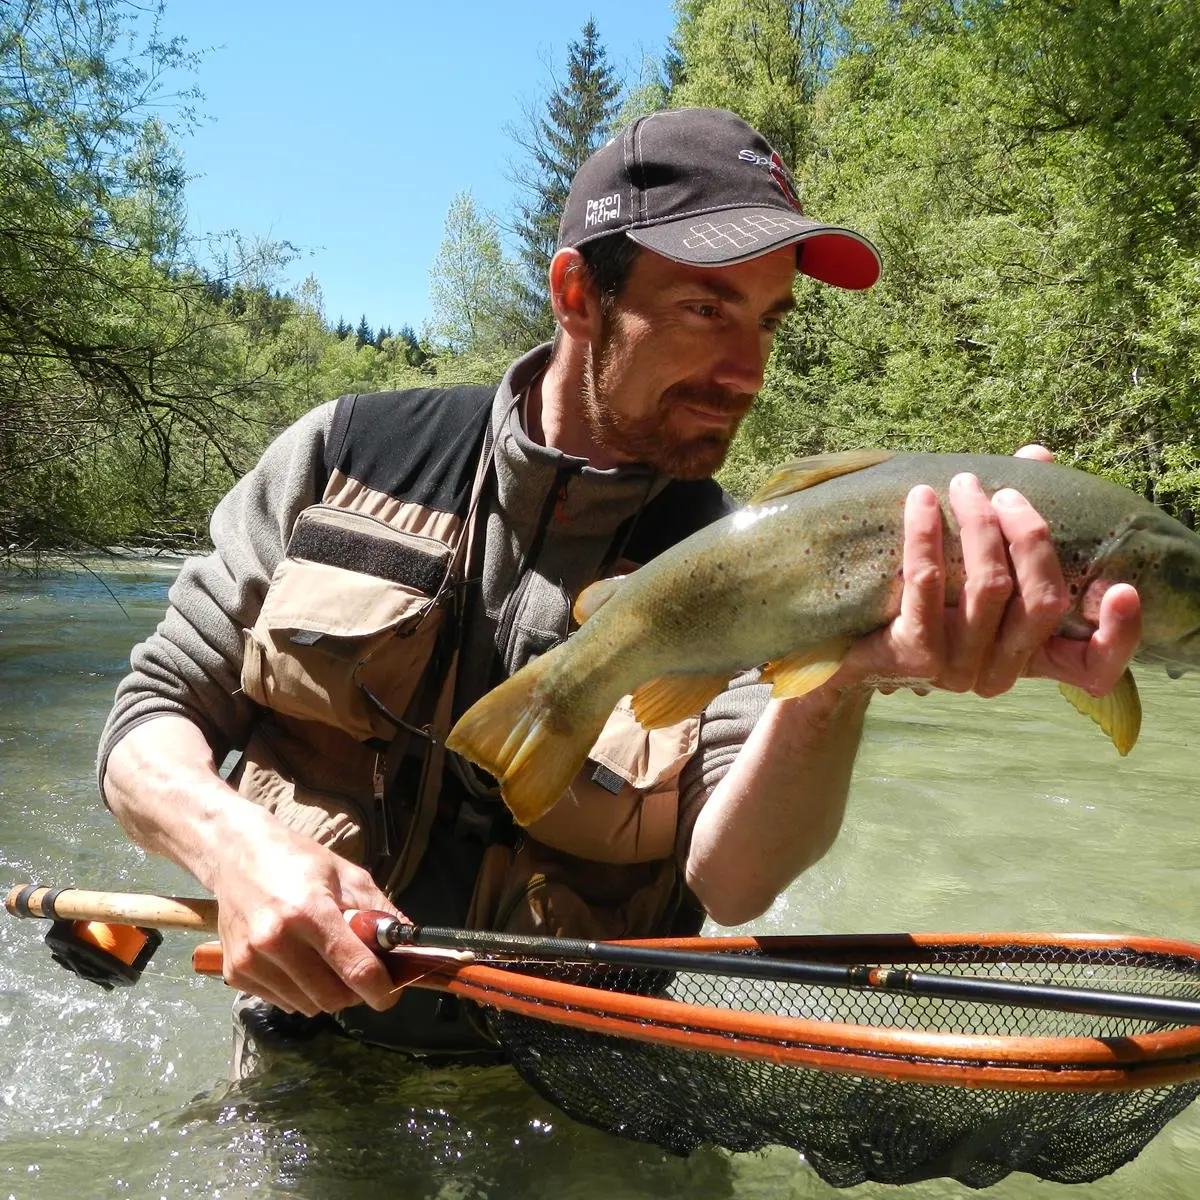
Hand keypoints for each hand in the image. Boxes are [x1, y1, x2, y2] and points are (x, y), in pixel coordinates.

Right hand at [212, 808, 402, 1016]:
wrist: (237, 854)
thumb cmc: (297, 860)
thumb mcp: (347, 875)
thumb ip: (379, 911)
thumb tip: (408, 943)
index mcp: (309, 912)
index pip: (355, 969)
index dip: (381, 989)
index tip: (391, 994)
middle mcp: (275, 941)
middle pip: (331, 997)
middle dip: (354, 992)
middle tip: (359, 972)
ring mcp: (250, 960)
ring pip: (307, 1006)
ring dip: (326, 993)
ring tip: (326, 961)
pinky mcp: (234, 973)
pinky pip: (281, 1002)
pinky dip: (299, 992)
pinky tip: (298, 962)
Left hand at [843, 452, 1140, 699]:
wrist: (846, 649)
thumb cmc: (922, 602)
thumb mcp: (974, 570)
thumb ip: (1012, 521)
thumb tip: (1037, 456)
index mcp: (1028, 661)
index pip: (1094, 669)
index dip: (1118, 634)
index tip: (1125, 589)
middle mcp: (999, 673)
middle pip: (1042, 600)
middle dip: (1028, 534)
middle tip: (1003, 491)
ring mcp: (957, 670)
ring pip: (989, 586)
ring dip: (978, 524)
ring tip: (963, 484)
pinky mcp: (914, 656)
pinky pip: (927, 585)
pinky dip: (926, 535)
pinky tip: (921, 500)